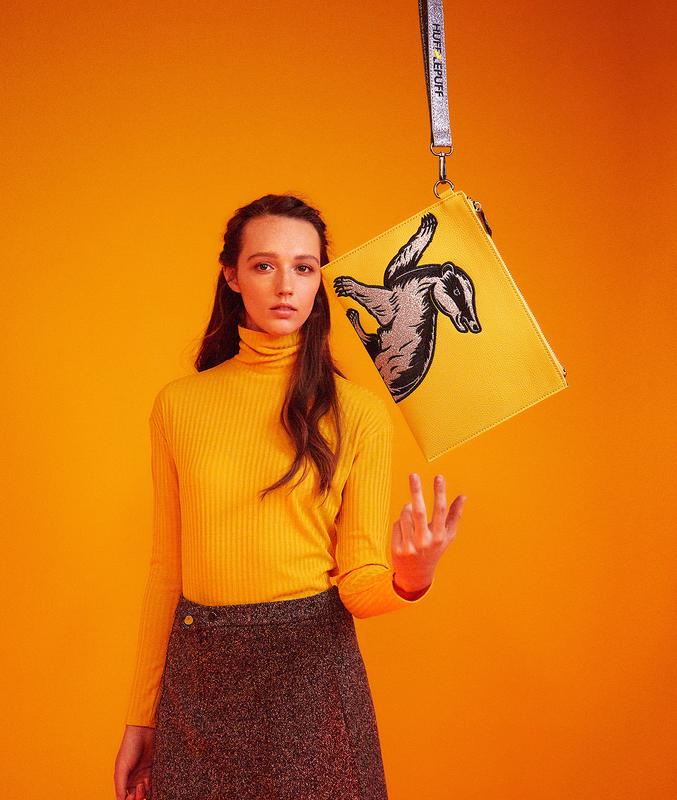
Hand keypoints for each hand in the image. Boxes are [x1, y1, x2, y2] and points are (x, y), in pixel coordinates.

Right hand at [113, 725, 154, 799]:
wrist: (144, 731)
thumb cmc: (129, 747)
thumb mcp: (122, 768)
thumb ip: (120, 786)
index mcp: (122, 779)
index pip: (124, 797)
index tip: (131, 795)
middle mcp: (132, 779)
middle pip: (135, 796)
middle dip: (137, 797)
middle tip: (139, 788)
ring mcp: (142, 774)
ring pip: (144, 792)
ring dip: (144, 791)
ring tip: (143, 783)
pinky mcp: (152, 769)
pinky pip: (152, 783)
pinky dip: (151, 785)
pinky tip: (148, 780)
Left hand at [391, 473, 465, 592]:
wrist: (416, 576)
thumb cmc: (434, 550)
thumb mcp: (447, 536)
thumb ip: (454, 516)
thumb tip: (463, 496)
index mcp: (439, 537)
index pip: (440, 511)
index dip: (440, 493)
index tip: (439, 477)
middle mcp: (425, 541)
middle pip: (419, 511)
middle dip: (416, 491)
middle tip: (413, 475)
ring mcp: (410, 546)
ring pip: (405, 515)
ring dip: (407, 509)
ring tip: (412, 516)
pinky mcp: (397, 549)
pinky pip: (397, 524)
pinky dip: (401, 523)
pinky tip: (405, 533)